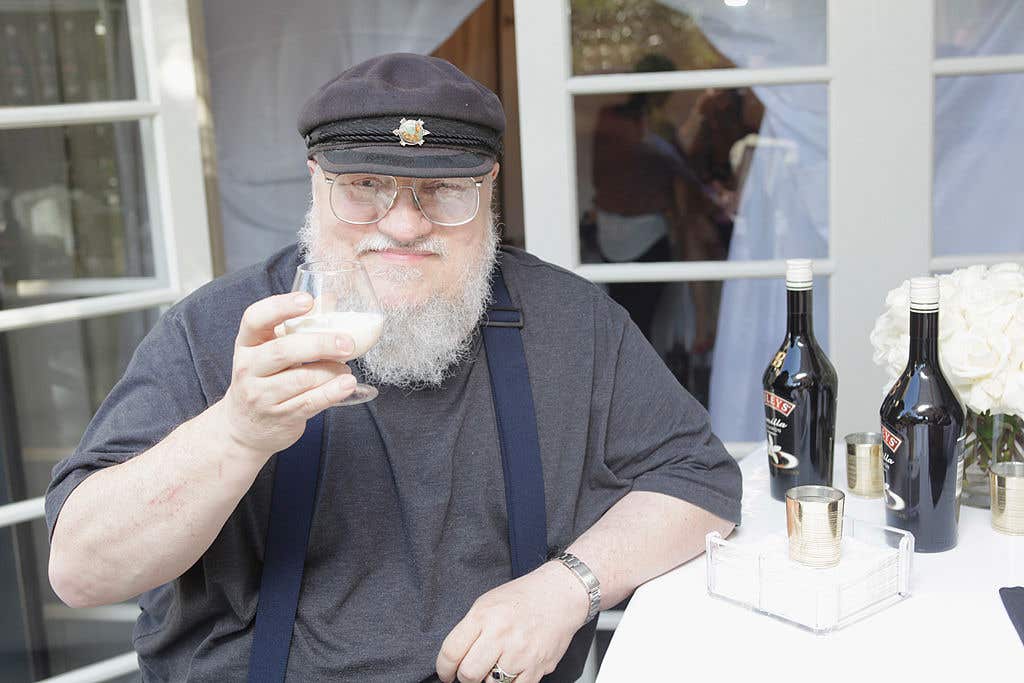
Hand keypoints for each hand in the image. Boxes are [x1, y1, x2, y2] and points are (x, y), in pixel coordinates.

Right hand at [218, 293, 357, 460]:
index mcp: (247, 343)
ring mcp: (261, 395)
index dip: (280, 307)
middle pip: (283, 351)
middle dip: (320, 344)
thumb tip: (330, 299)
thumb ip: (298, 325)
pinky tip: (347, 385)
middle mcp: (248, 368)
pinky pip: (309, 402)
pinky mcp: (280, 416)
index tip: (307, 301)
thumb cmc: (264, 378)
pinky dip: (332, 392)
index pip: (255, 318)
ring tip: (346, 368)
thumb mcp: (271, 348)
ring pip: (301, 379)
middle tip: (347, 342)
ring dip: (331, 371)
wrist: (244, 427)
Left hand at [436, 561, 589, 682]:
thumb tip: (453, 659)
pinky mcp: (537, 667)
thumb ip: (469, 630)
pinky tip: (509, 672)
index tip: (446, 673)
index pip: (451, 652)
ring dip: (487, 681)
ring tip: (493, 668)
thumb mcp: (487, 603)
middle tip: (469, 672)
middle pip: (468, 674)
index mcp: (483, 616)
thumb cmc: (522, 598)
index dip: (443, 669)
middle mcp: (500, 634)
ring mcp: (520, 653)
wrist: (560, 595)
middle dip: (464, 677)